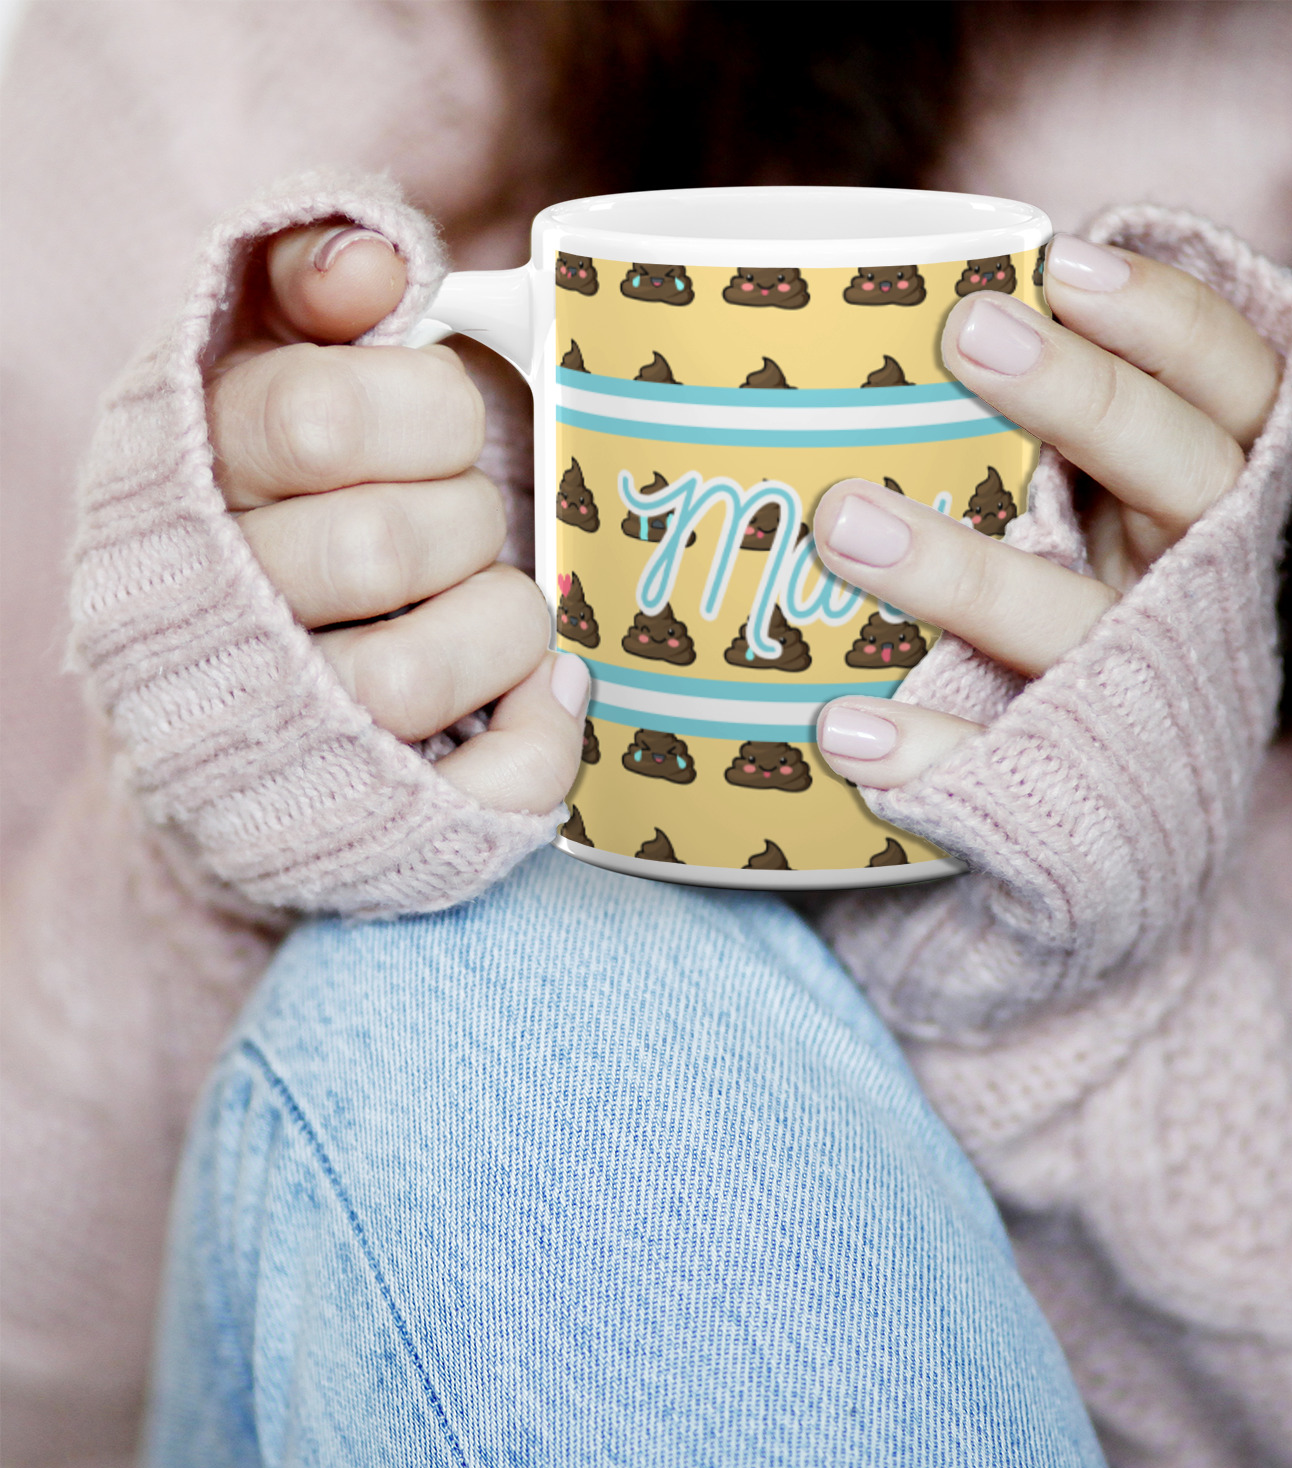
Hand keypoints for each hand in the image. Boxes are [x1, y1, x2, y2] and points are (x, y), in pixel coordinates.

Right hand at [208, 223, 587, 814]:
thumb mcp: (267, 362)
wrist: (226, 690)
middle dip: (465, 520)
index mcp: (189, 476)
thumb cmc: (287, 505)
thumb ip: (306, 282)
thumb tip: (380, 262)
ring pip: (420, 673)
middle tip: (462, 527)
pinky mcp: (360, 820)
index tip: (440, 432)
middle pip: (383, 546)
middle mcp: (214, 611)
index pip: (319, 415)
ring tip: (487, 607)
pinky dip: (542, 736)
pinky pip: (488, 791)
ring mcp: (284, 732)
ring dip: (501, 624)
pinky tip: (537, 692)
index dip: (428, 414)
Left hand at [813, 232, 1281, 788]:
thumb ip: (1032, 439)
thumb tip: (898, 304)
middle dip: (1089, 399)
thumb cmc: (1053, 625)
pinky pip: (1007, 769)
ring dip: (967, 574)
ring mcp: (1138, 696)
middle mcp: (1191, 591)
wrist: (1107, 826)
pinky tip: (844, 727)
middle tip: (970, 335)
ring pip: (1080, 622)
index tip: (1065, 260)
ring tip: (844, 523)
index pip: (1235, 391)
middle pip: (1187, 478)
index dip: (1170, 323)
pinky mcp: (1077, 794)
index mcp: (1201, 509)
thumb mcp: (1076, 523)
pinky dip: (928, 751)